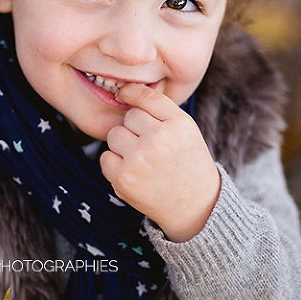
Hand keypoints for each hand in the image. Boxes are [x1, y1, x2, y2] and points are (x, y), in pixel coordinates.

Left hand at [100, 83, 220, 241]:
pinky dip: (115, 164)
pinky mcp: (123, 178)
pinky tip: (134, 173)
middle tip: (152, 147)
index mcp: (178, 124)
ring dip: (123, 145)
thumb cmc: (187, 163)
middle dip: (135, 128)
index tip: (123, 94)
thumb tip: (123, 92)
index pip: (146, 97)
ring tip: (143, 160)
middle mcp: (159, 139)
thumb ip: (160, 110)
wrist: (195, 207)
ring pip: (114, 135)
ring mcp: (139, 159)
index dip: (131, 92)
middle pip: (128, 116)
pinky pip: (105, 157)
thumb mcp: (186, 130)